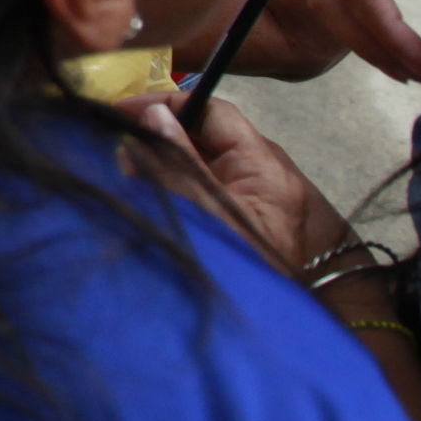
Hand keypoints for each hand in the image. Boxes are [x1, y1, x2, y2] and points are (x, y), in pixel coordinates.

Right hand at [120, 93, 350, 273]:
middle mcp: (261, 171)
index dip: (168, 104)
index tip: (125, 112)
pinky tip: (148, 194)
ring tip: (127, 176)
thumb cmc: (255, 268)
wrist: (300, 317)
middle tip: (119, 150)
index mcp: (263, 164)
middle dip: (160, 136)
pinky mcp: (244, 215)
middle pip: (203, 134)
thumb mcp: (212, 215)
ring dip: (162, 163)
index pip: (213, 111)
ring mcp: (253, 194)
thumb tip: (154, 115)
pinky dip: (174, 185)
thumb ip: (180, 166)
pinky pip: (204, 186)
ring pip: (199, 161)